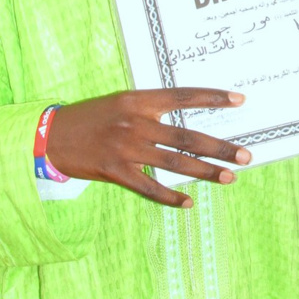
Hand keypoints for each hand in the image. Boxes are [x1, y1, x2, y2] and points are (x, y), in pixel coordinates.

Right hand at [45, 87, 252, 208]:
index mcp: (138, 100)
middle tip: (246, 155)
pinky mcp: (115, 171)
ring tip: (230, 177)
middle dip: (219, 147)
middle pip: (186, 136)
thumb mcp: (121, 102)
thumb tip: (185, 121)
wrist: (52, 135)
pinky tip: (189, 202)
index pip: (183, 96)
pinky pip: (149, 187)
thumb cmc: (91, 117)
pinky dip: (170, 196)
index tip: (240, 100)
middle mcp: (136, 122)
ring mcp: (126, 148)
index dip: (212, 98)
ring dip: (205, 171)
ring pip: (174, 163)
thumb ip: (150, 109)